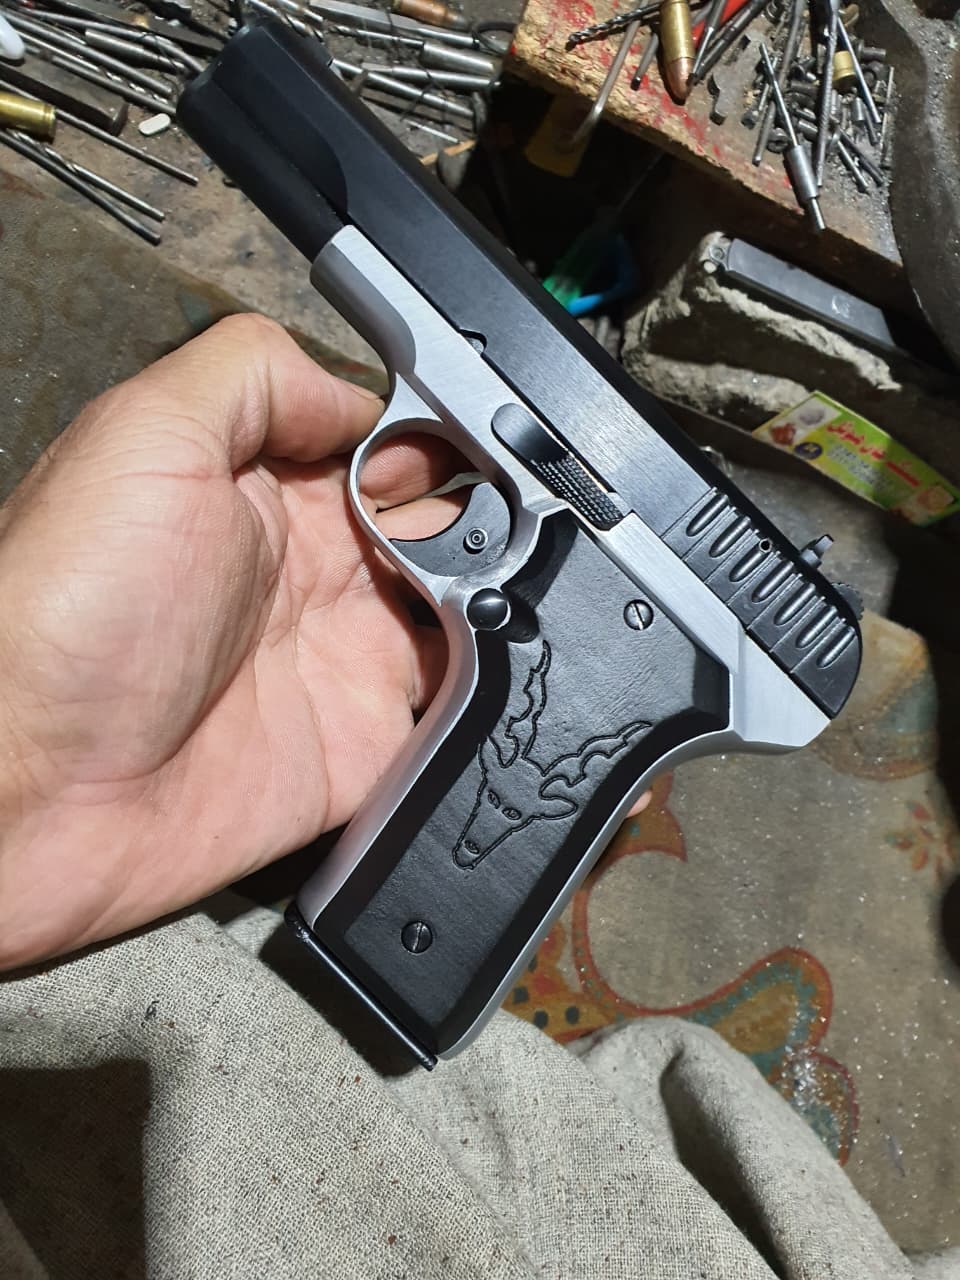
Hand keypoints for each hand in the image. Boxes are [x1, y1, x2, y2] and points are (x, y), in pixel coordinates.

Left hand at [0, 314, 649, 970]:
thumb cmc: (63, 615)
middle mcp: (311, 575)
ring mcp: (338, 662)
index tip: (471, 452)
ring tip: (507, 594)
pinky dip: (488, 694)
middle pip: (443, 530)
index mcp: (266, 493)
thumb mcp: (143, 436)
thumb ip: (255, 379)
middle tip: (504, 528)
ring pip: (465, 619)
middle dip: (487, 520)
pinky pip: (451, 717)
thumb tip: (360, 395)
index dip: (440, 442)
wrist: (32, 787)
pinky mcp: (358, 747)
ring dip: (498, 602)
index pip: (389, 446)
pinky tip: (501, 668)